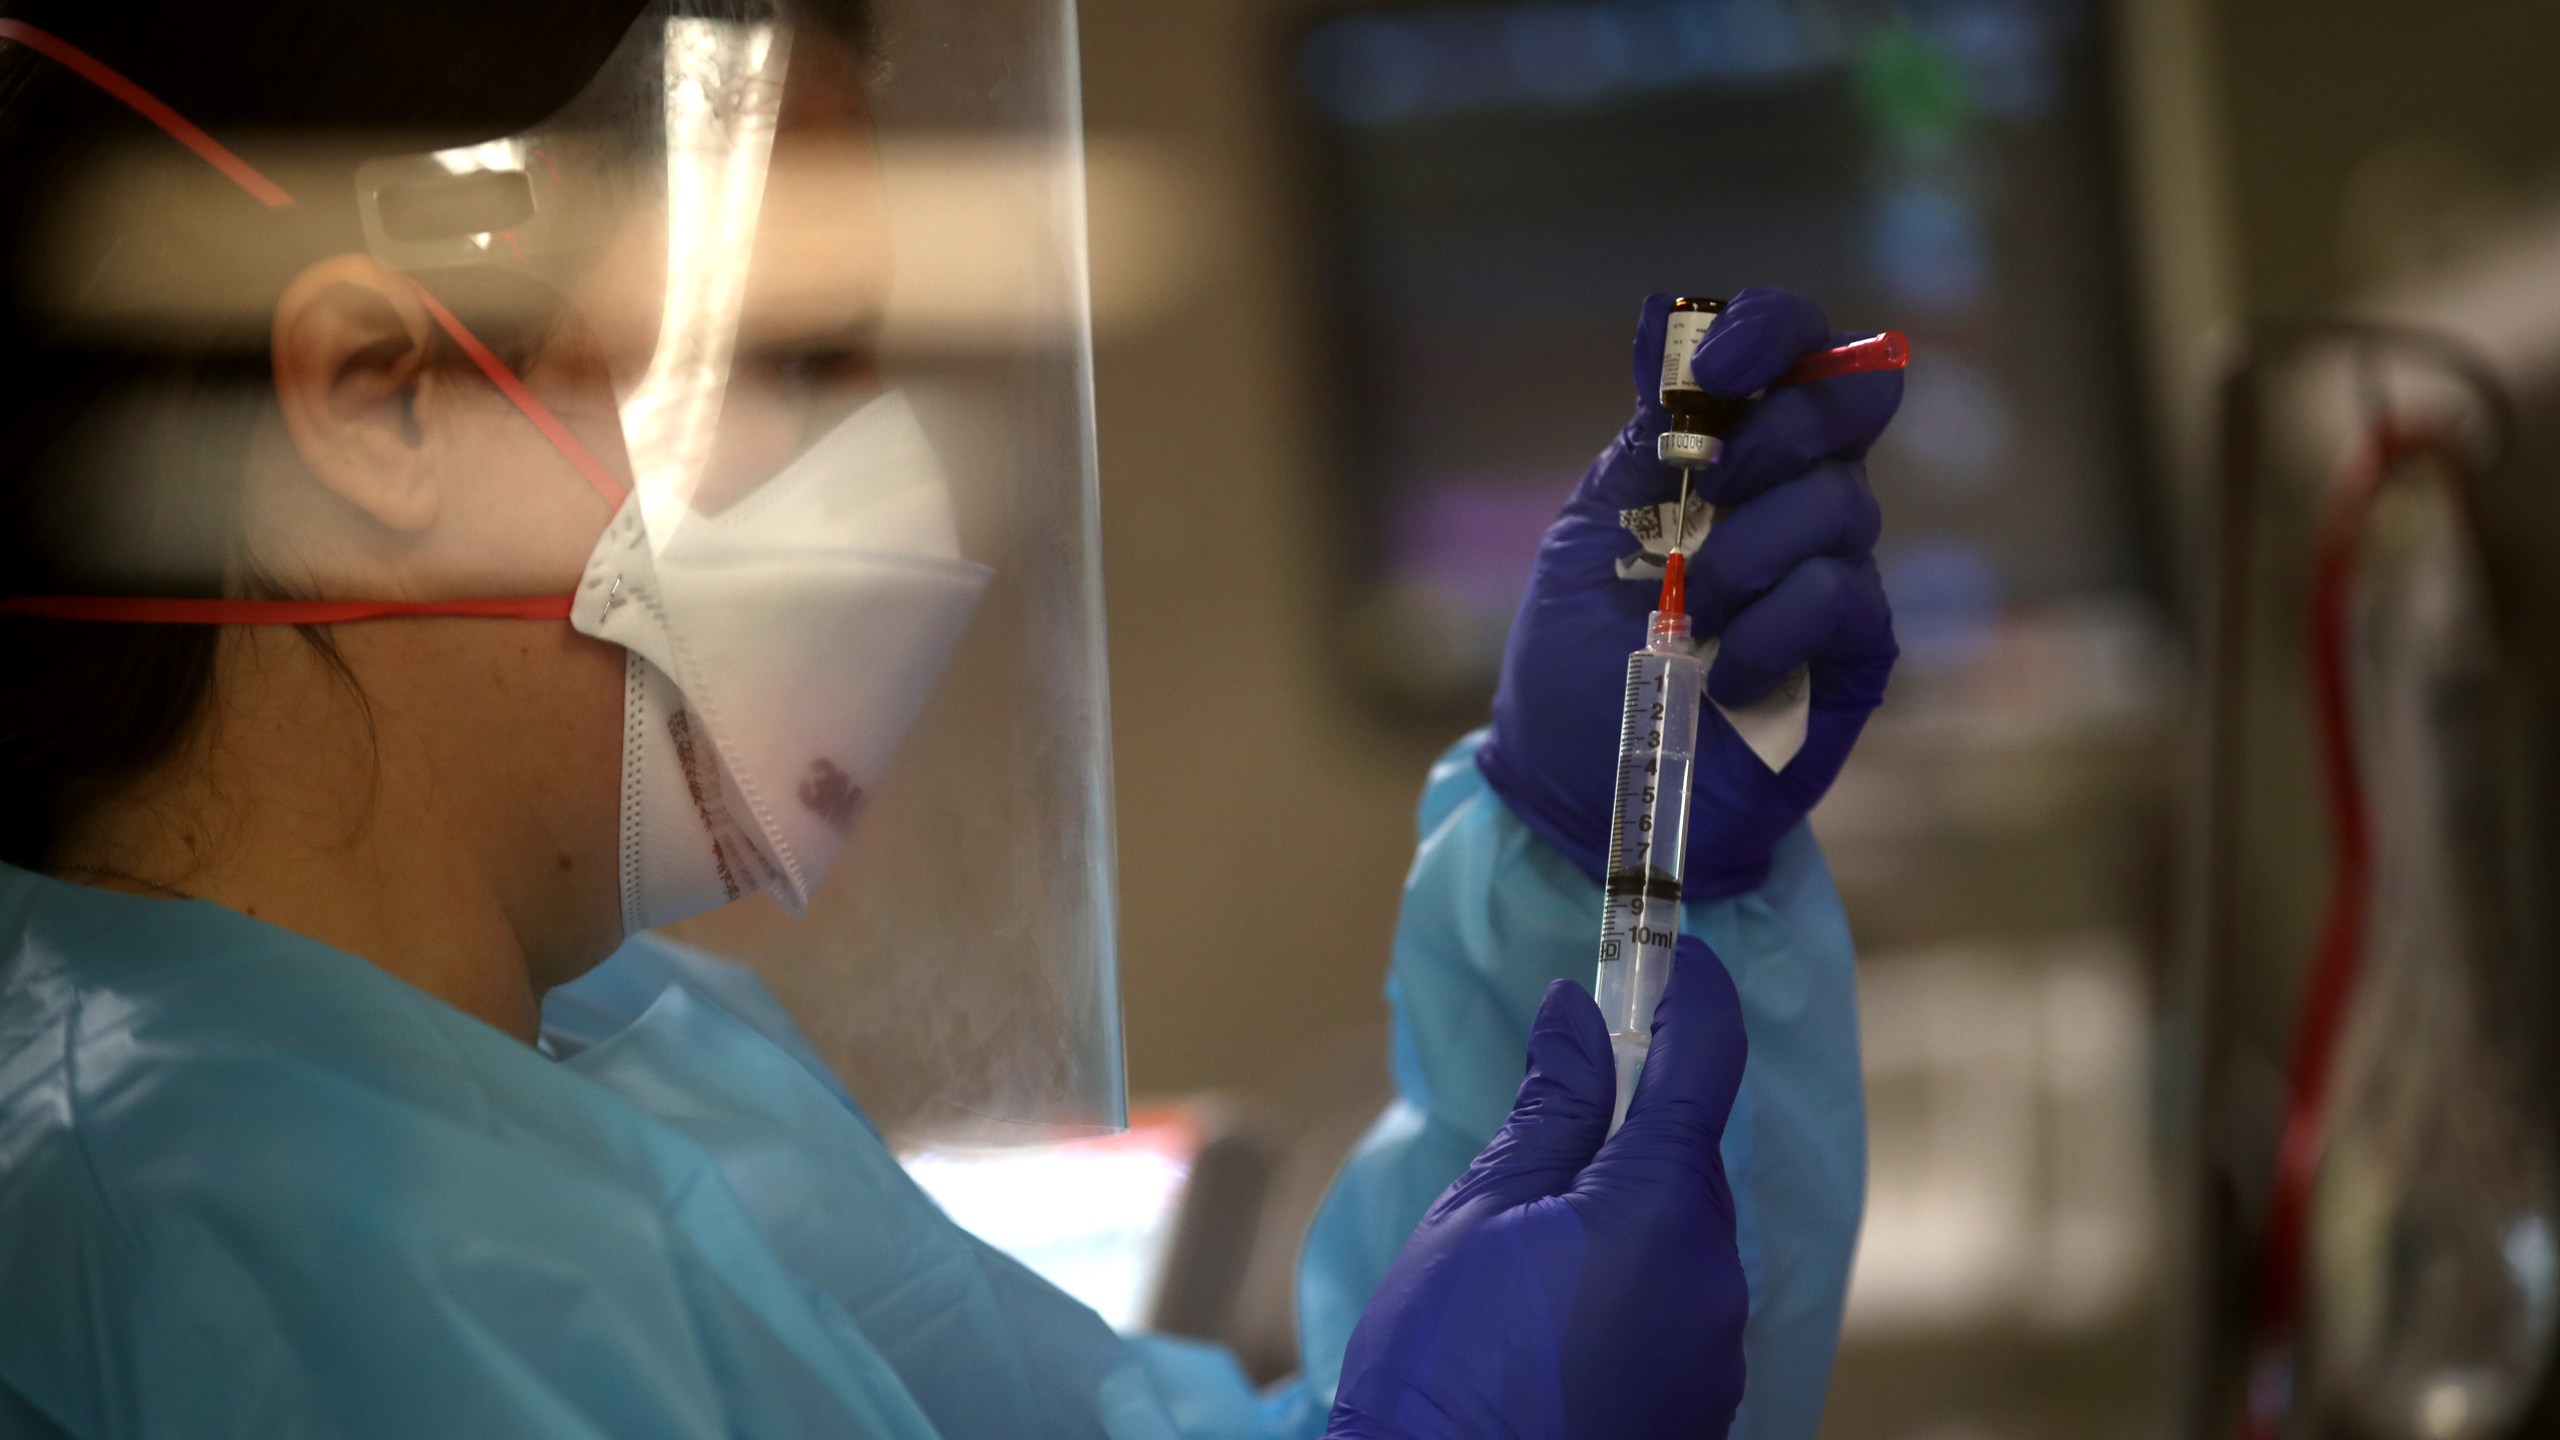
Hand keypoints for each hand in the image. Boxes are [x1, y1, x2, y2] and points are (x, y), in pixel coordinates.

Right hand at [1328, 938, 1748, 1439]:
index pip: (1707, 1060)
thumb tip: (1580, 1016)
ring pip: (1684, 1232)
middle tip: (1554, 1111)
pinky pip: (1680, 1302)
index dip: (1692, 992)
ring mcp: (1717, 1347)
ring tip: (1526, 1248)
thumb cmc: (1446, 1373)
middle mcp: (1715, 1274)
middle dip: (1633, 1121)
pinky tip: (1553, 1313)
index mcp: (1660, 1208)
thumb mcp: (1478, 1218)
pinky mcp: (1703, 1401)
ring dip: (1626, 1208)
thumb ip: (1548, 1111)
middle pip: (1690, 1155)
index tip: (1671, 952)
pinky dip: (1632, 1278)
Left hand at [1476, 289, 1900, 896]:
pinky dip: (1769, 628)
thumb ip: (1646, 443)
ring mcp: (1834, 573)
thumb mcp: (1590, 533)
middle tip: (1702, 497)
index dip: (1773, 332)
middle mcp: (1797, 500)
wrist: (1577, 785)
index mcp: (1735, 455)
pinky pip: (1840, 597)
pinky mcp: (1856, 655)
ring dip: (1744, 552)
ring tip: (1686, 615)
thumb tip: (1666, 323)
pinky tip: (1720, 676)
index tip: (1711, 374)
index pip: (1798, 352)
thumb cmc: (1576, 660)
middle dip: (1765, 440)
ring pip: (1838, 503)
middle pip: (1842, 409)